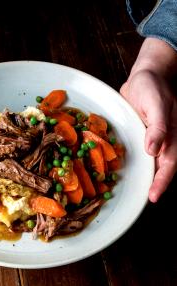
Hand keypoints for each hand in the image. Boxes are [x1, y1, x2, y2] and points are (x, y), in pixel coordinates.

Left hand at [120, 39, 176, 201]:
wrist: (143, 76)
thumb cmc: (152, 86)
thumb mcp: (156, 104)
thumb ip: (158, 126)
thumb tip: (153, 150)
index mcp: (171, 135)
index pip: (168, 163)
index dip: (162, 181)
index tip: (153, 196)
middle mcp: (161, 140)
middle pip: (159, 167)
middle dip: (153, 185)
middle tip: (140, 201)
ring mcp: (149, 138)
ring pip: (148, 162)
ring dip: (142, 176)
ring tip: (131, 192)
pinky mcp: (138, 134)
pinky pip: (137, 152)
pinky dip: (132, 162)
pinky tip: (122, 170)